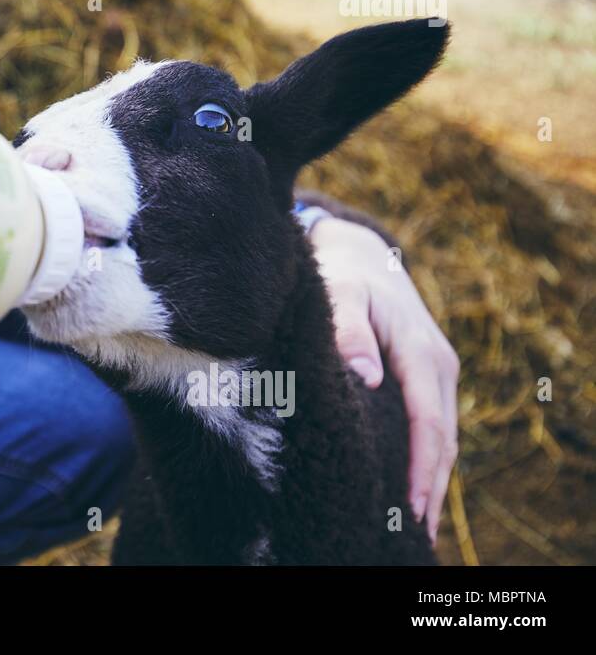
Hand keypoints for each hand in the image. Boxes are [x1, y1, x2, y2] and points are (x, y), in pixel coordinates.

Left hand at [308, 215, 458, 545]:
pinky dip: (428, 457)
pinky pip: (432, 423)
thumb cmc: (344, 274)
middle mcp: (438, 363)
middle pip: (443, 437)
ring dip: (433, 478)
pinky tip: (413, 485)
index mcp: (420, 349)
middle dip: (431, 485)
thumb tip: (367, 378)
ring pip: (442, 434)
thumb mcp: (340, 292)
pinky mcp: (427, 375)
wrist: (360, 252)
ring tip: (416, 523)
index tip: (409, 503)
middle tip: (414, 531)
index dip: (421, 465)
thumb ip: (347, 329)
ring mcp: (437, 371)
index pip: (426, 419)